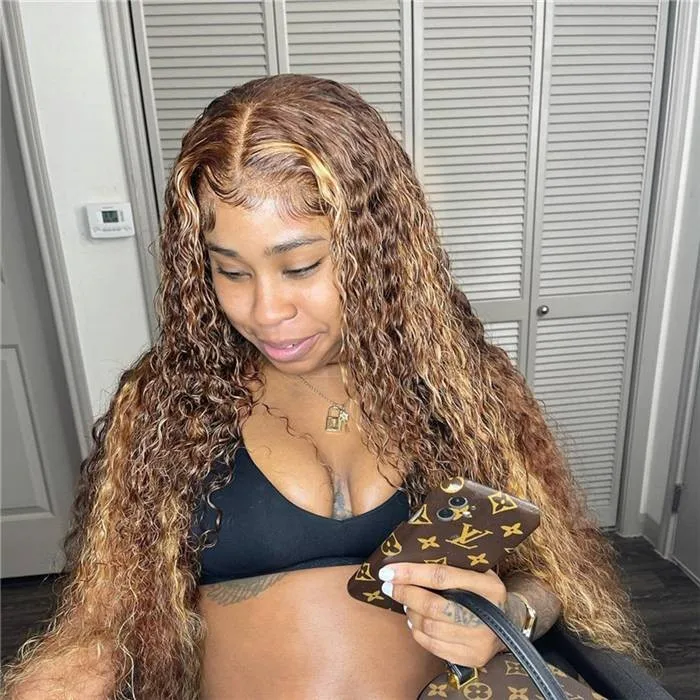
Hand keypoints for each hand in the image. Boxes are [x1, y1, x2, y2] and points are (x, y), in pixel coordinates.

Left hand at [378, 563, 506, 667]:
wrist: (510, 622)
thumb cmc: (484, 591)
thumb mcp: (479, 572)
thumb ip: (454, 565)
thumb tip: (411, 557)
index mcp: (488, 587)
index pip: (441, 576)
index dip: (411, 573)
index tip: (389, 571)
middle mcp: (486, 615)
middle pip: (433, 606)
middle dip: (405, 594)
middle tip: (390, 586)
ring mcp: (479, 640)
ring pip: (429, 627)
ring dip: (411, 612)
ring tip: (407, 602)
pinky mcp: (472, 657)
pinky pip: (433, 646)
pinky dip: (417, 632)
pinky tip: (415, 621)